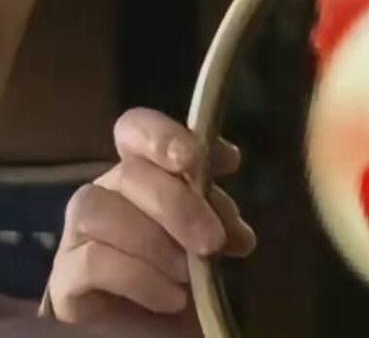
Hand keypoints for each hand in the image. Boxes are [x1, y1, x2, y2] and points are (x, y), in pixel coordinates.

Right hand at [47, 109, 255, 334]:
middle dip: (179, 204)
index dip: (161, 135)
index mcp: (140, 173)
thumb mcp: (211, 234)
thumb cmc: (187, 276)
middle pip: (128, 173)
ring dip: (155, 241)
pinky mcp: (64, 284)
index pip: (133, 129)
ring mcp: (76, 238)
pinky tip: (172, 297)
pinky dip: (140, 277)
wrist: (159, 336)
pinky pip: (92, 262)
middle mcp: (104, 195)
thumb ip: (214, 200)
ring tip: (190, 273)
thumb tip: (226, 162)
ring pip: (101, 210)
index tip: (198, 159)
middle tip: (214, 240)